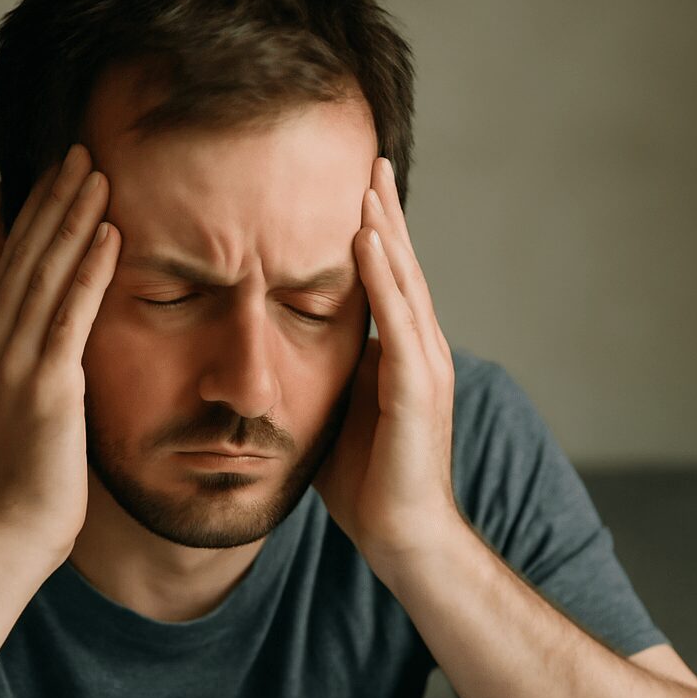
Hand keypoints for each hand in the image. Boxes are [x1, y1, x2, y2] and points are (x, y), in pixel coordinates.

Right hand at [0, 144, 120, 566]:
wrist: (9, 532)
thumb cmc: (27, 478)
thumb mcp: (26, 408)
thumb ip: (37, 364)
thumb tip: (55, 344)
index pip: (10, 265)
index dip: (31, 214)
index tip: (51, 172)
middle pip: (26, 256)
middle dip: (54, 199)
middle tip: (79, 150)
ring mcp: (17, 363)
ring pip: (46, 273)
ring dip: (73, 218)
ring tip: (96, 171)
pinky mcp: (47, 386)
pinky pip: (71, 315)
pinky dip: (90, 270)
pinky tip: (110, 234)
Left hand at [313, 157, 459, 570]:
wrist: (403, 538)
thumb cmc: (366, 484)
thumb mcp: (331, 413)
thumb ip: (316, 376)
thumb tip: (271, 357)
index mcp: (399, 355)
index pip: (385, 281)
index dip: (372, 233)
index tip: (354, 188)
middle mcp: (420, 351)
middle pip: (401, 267)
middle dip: (385, 212)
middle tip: (371, 159)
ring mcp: (425, 368)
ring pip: (405, 283)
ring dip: (387, 229)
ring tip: (370, 182)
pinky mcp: (418, 390)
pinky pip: (399, 322)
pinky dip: (384, 278)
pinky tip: (367, 241)